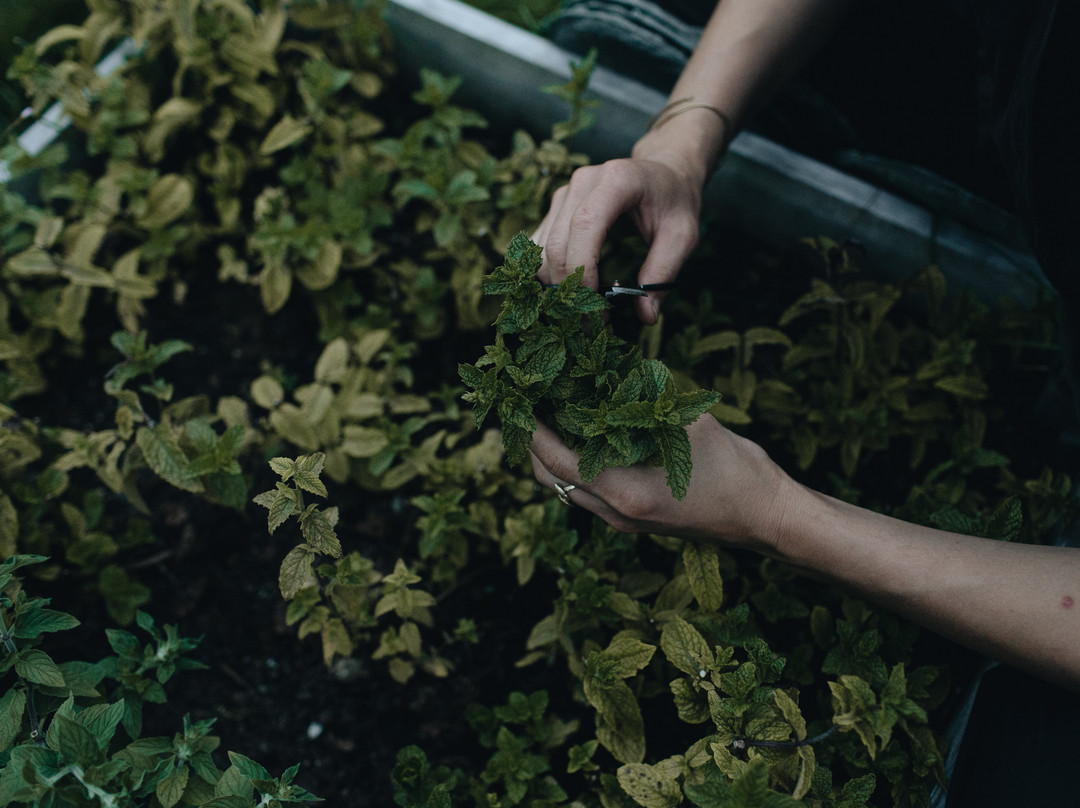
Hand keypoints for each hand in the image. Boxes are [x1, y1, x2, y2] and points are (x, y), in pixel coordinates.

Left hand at [528, 416, 791, 554]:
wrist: (767, 517)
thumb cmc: (737, 471)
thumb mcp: (691, 424)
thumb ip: (650, 400)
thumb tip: (617, 368)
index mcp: (626, 494)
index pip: (558, 462)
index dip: (533, 431)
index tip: (518, 402)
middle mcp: (617, 514)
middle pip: (552, 480)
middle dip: (535, 443)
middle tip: (529, 405)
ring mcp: (624, 522)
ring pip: (568, 489)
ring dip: (554, 455)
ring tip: (552, 415)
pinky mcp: (635, 520)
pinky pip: (590, 492)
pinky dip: (578, 465)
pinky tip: (585, 436)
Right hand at [531, 154, 703, 323]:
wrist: (663, 170)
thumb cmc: (674, 201)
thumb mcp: (683, 235)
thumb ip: (663, 272)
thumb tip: (645, 315)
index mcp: (617, 180)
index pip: (585, 225)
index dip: (582, 270)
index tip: (595, 309)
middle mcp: (582, 182)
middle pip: (558, 243)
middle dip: (569, 290)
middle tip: (590, 326)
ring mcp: (564, 193)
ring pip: (543, 250)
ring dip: (557, 287)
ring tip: (584, 313)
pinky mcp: (555, 207)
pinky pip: (540, 247)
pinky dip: (550, 275)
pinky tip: (572, 295)